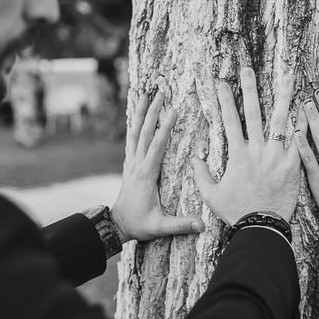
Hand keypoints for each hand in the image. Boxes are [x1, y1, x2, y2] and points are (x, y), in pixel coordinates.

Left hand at [112, 92, 204, 243]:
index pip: (157, 146)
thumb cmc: (140, 225)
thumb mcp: (160, 226)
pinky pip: (132, 139)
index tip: (173, 110)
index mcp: (146, 174)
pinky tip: (138, 115)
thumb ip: (180, 225)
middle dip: (153, 111)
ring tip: (145, 94)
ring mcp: (131, 163)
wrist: (117, 225)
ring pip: (135, 132)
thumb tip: (202, 225)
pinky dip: (135, 124)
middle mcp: (137, 164)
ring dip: (141, 112)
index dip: (165, 128)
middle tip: (161, 92)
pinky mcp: (130, 164)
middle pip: (145, 132)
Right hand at [192, 67, 300, 224]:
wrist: (262, 227)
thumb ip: (201, 174)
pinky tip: (307, 107)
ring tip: (287, 77)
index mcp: (237, 154)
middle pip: (254, 112)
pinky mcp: (293, 165)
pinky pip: (299, 140)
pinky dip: (303, 123)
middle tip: (248, 69)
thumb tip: (195, 157)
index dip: (225, 99)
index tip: (222, 82)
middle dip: (249, 88)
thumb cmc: (236, 212)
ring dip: (282, 96)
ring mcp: (276, 156)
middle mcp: (257, 150)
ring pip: (279, 120)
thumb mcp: (211, 194)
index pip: (229, 119)